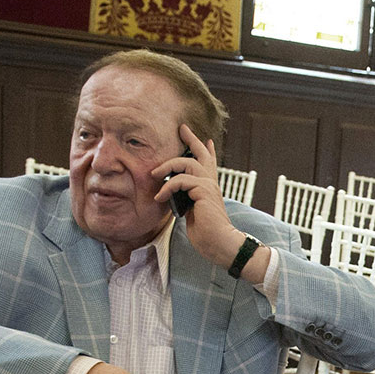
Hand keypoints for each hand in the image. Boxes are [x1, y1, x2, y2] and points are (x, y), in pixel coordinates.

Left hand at [152, 128, 239, 263]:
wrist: (220, 244)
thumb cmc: (207, 234)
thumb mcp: (193, 213)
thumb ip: (186, 200)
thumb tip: (172, 195)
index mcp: (209, 188)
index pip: (209, 164)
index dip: (207, 150)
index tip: (206, 140)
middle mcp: (211, 183)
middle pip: (201, 154)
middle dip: (191, 139)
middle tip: (182, 129)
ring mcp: (208, 186)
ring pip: (187, 163)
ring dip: (168, 166)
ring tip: (154, 174)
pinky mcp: (203, 191)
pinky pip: (180, 181)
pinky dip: (167, 187)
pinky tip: (160, 197)